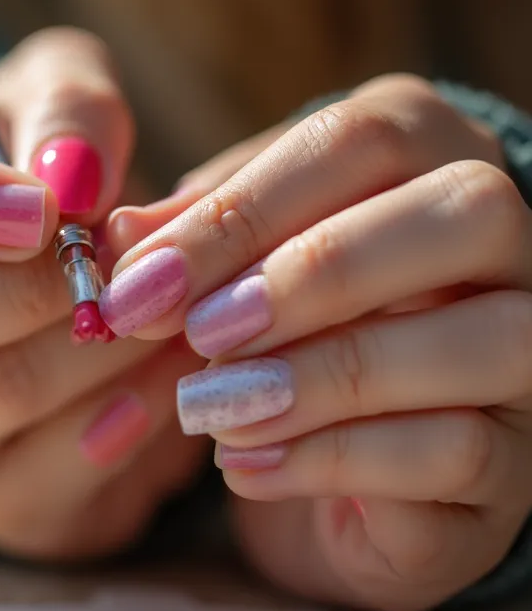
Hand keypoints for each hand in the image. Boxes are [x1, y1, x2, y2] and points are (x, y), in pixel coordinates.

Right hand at [0, 29, 206, 560]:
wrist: (39, 271)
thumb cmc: (35, 164)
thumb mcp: (50, 94)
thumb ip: (66, 108)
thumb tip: (81, 184)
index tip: (42, 207)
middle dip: (41, 288)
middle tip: (138, 257)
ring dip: (105, 347)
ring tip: (178, 301)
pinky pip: (53, 475)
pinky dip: (133, 416)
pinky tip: (169, 366)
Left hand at [102, 74, 531, 610]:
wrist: (341, 453)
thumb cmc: (282, 328)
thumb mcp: (231, 263)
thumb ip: (191, 238)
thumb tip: (119, 235)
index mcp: (430, 160)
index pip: (357, 143)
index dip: (242, 210)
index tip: (141, 278)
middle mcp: (509, 244)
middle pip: (462, 213)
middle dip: (316, 272)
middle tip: (200, 331)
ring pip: (482, 337)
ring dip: (324, 375)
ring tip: (211, 408)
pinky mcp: (521, 461)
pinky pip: (459, 451)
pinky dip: (335, 459)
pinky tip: (245, 467)